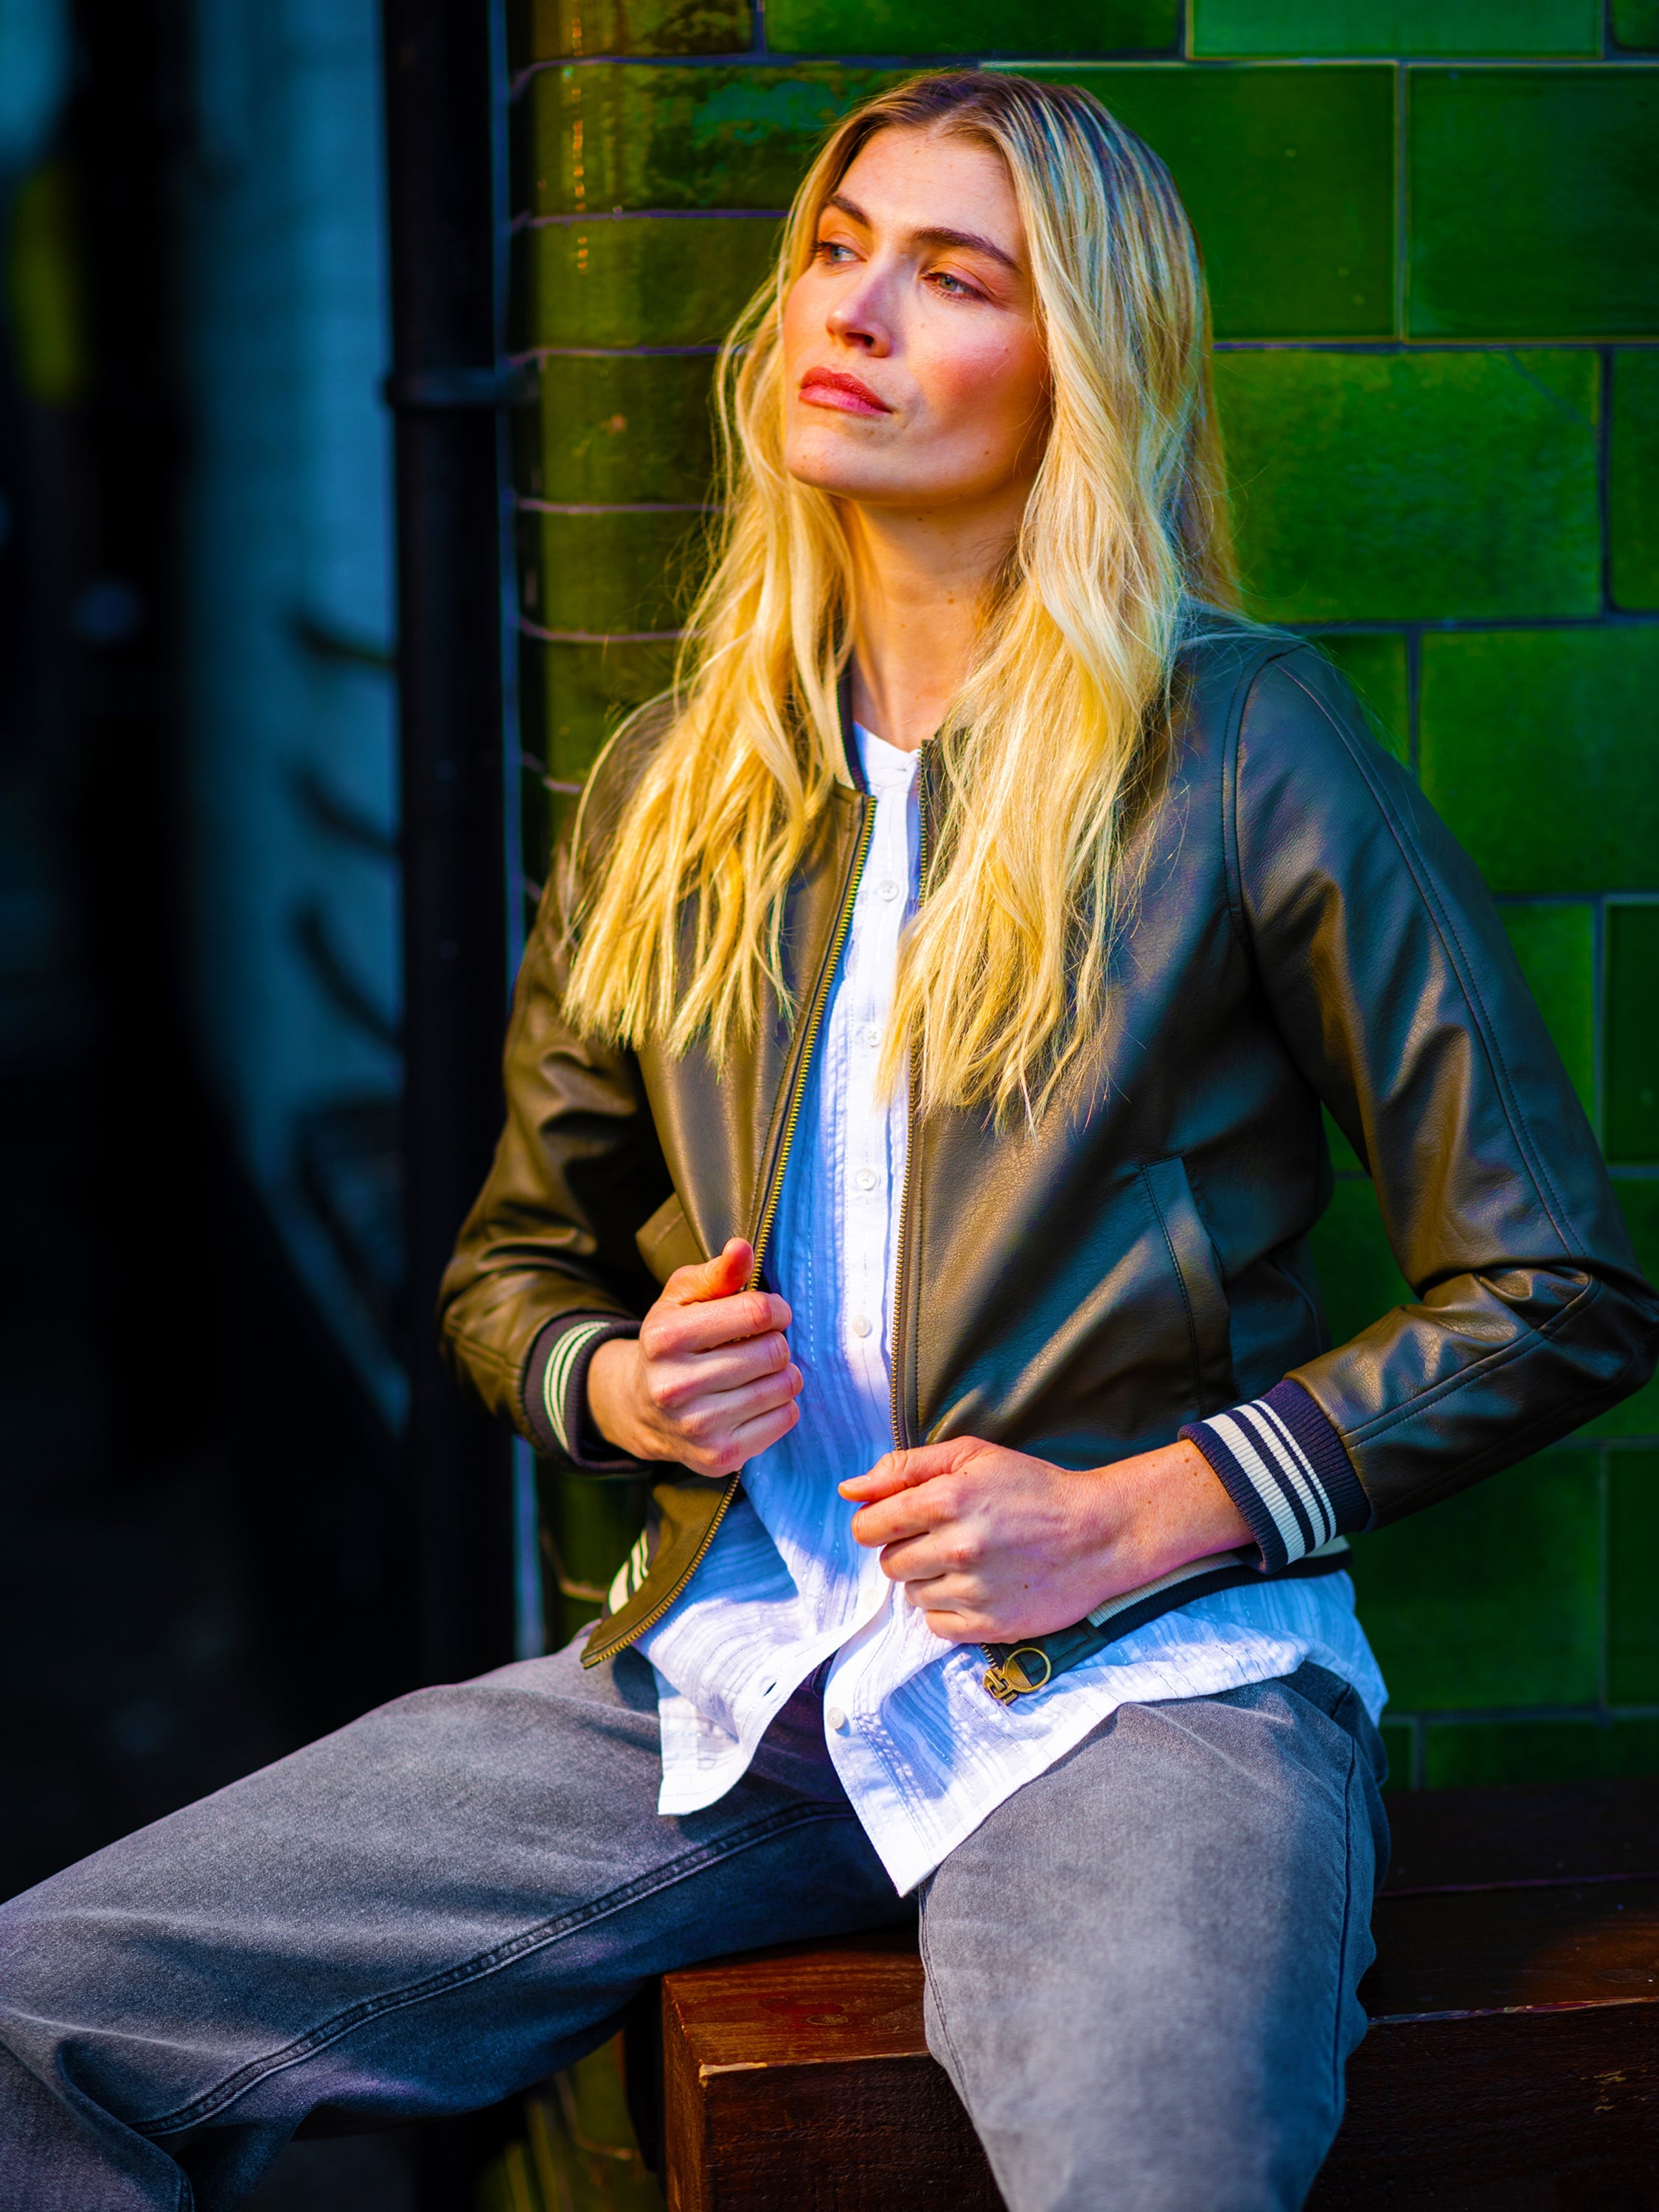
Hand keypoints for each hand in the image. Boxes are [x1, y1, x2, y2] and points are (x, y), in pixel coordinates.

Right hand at [586, 1237, 801, 1475]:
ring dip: (783, 1373)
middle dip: (776, 1342)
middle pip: (774, 1352)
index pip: (757, 1312)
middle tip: (760, 1345)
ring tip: (759, 1371)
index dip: (775, 1309)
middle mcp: (675, 1387)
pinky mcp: (719, 1457)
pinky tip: (757, 1398)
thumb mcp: (682, 1298)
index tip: (770, 1313)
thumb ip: (717, 1273)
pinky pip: (786, 1419)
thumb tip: (742, 1247)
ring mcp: (697, 1427)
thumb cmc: (671, 1343)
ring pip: (784, 1386)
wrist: (641, 1408)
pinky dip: (782, 1404)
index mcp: (664, 1338)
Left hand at [839, 1436, 1251, 1642]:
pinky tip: (976, 1588)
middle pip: (888, 1563)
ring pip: (911, 1595)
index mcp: (946, 1498)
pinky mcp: (989, 1625)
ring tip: (967, 1562)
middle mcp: (956, 1546)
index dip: (875, 1523)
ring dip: (929, 1580)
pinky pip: (936, 1625)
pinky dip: (947, 1610)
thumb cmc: (1033, 1488)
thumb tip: (849, 1489)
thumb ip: (905, 1467)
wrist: (1098, 1535)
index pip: (869, 1526)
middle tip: (942, 1539)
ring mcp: (973, 1589)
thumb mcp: (973, 1456)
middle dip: (906, 1550)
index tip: (896, 1522)